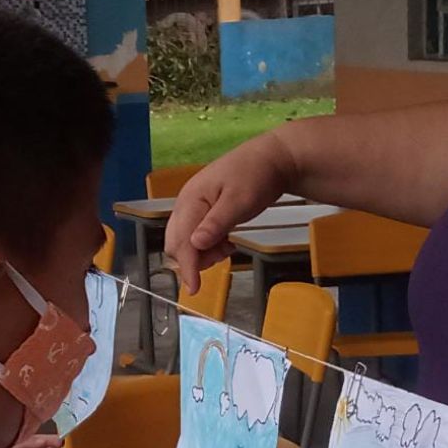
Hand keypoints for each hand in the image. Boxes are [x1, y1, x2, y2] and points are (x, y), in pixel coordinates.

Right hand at [164, 131, 296, 292]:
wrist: (272, 158)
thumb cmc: (257, 176)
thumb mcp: (240, 201)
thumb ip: (217, 223)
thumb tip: (196, 244)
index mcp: (191, 199)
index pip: (182, 241)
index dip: (187, 267)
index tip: (194, 289)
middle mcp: (186, 203)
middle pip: (176, 243)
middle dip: (194, 259)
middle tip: (223, 256)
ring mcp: (193, 206)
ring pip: (185, 242)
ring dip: (202, 253)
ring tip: (227, 246)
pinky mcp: (202, 210)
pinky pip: (195, 235)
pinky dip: (207, 245)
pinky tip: (226, 241)